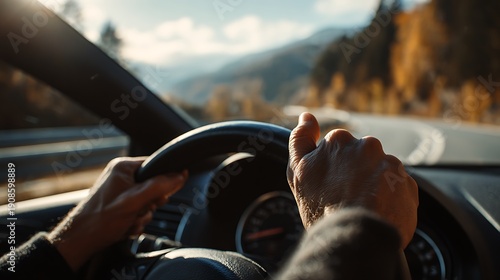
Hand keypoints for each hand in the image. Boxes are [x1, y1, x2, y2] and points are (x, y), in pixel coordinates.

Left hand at [48, 157, 187, 270]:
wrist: (81, 240)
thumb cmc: (101, 219)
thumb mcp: (135, 201)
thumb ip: (159, 186)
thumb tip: (179, 176)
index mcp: (123, 167)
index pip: (155, 166)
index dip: (163, 181)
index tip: (162, 195)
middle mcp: (122, 176)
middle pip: (154, 186)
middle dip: (150, 204)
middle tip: (139, 210)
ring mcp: (121, 191)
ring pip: (148, 202)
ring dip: (143, 215)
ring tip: (128, 220)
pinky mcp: (120, 205)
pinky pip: (140, 211)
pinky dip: (136, 221)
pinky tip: (126, 225)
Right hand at [287, 113, 417, 247]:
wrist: (355, 236)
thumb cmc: (322, 207)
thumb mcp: (298, 172)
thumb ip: (300, 139)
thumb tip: (306, 116)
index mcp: (339, 140)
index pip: (338, 151)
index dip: (334, 171)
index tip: (332, 187)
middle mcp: (367, 145)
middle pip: (361, 160)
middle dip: (356, 176)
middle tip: (347, 200)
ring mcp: (390, 164)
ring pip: (380, 174)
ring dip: (374, 188)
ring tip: (364, 209)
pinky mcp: (408, 183)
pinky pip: (398, 189)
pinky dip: (390, 200)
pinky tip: (378, 214)